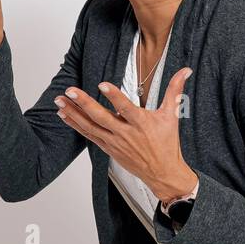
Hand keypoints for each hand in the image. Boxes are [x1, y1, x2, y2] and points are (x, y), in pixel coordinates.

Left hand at [54, 67, 198, 203]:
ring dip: (73, 113)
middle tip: (70, 91)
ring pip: (90, 126)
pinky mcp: (107, 148)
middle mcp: (125, 133)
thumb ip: (175, 90)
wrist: (162, 173)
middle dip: (84, 104)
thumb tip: (185, 70)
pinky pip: (88, 135)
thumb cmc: (167, 144)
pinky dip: (75, 124)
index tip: (102, 85)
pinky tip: (64, 115)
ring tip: (59, 101)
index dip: (114, 97)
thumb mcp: (172, 115)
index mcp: (141, 123)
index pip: (126, 108)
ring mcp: (114, 142)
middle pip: (101, 117)